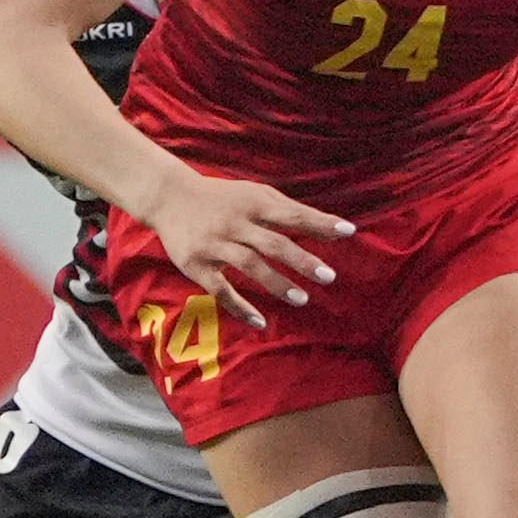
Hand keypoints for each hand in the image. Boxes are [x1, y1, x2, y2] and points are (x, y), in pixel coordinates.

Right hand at [145, 167, 352, 330]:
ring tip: (302, 299)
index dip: (320, 222)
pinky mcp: (197, 265)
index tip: (349, 231)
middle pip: (272, 242)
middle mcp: (235, 224)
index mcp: (253, 204)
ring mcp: (215, 245)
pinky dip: (240, 307)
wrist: (169, 197)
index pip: (293, 214)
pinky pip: (220, 290)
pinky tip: (261, 321)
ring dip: (277, 283)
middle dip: (301, 260)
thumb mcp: (255, 195)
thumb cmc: (223, 198)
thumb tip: (331, 228)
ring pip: (249, 265)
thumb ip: (289, 211)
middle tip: (328, 276)